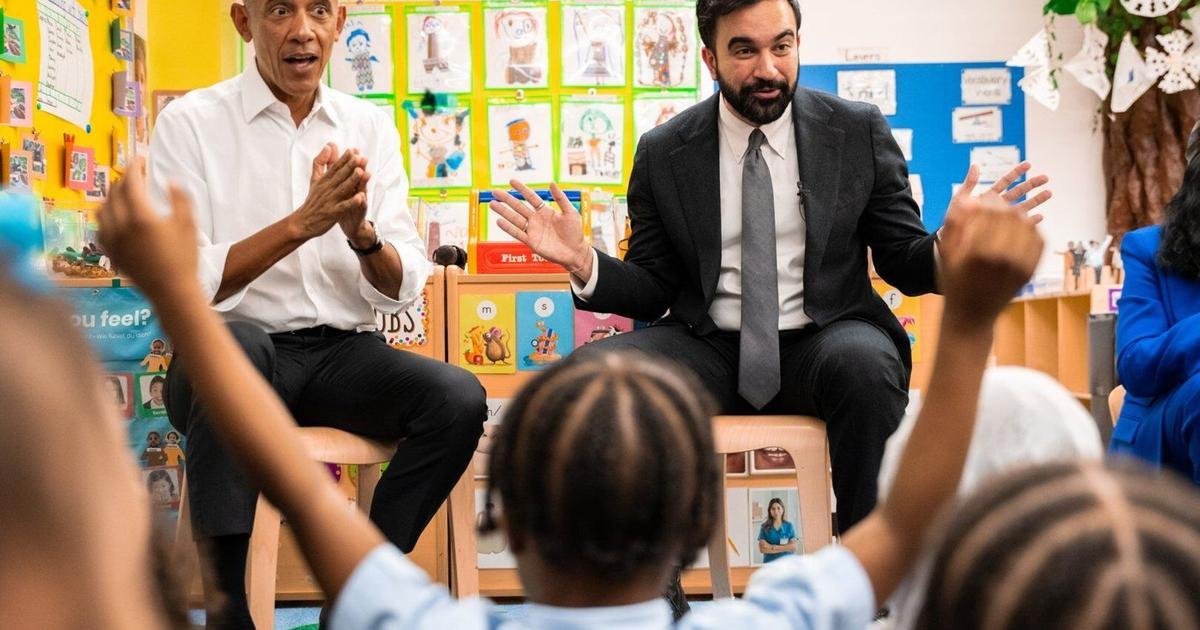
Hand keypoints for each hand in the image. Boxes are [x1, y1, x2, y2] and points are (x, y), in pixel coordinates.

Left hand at [97, 160, 198, 299]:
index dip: (134, 168)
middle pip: (115, 193)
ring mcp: (113, 240)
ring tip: (122, 193)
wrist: (172, 291)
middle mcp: (122, 226)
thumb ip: (180, 198)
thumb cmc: (184, 258)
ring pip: (102, 209)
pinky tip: (114, 217)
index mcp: (141, 217)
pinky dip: (105, 216)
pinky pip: (100, 227)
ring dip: (111, 196)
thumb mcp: (189, 225)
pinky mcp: (110, 252)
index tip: (140, 160)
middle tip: (134, 175)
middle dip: (124, 180)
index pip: (131, 183)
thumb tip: (171, 181)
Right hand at [292, 144, 368, 240]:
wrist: (302, 222)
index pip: (335, 167)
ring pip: (342, 189)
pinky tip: (360, 197)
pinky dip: (351, 202)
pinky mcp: (333, 213)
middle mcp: (327, 189)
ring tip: (361, 172)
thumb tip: (328, 146)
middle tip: (359, 156)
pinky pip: (343, 206)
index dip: (344, 159)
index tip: (353, 150)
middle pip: (339, 175)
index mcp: (324, 181)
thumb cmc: (312, 200)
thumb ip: (321, 163)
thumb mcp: (315, 179)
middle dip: (349, 166)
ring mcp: (330, 200)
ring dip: (351, 180)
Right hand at [490, 180, 590, 275]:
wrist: (575, 252)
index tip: (512, 181)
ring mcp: (533, 230)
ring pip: (515, 219)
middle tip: (495, 191)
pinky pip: (517, 233)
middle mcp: (537, 219)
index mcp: (545, 211)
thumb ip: (560, 198)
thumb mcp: (570, 212)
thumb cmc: (575, 233)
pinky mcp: (531, 242)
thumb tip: (552, 183)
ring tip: (492, 204)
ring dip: (503, 212)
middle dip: (507, 199)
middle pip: (519, 207)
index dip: (522, 189)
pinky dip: (508, 228)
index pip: (531, 197)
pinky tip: (499, 221)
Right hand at [939, 191, 1042, 330]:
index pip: (991, 213)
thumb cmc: (954, 283)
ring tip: (1006, 215)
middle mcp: (1003, 259)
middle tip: (995, 204)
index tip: (982, 199)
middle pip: (1011, 217)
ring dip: (1018, 215)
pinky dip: (1031, 229)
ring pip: (1028, 226)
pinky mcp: (1030, 271)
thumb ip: (955, 225)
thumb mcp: (946, 254)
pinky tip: (1019, 227)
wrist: (972, 315)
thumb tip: (969, 199)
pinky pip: (1037, 240)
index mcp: (979, 253)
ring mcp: (1020, 266)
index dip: (987, 202)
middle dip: (1003, 206)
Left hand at [943, 162, 1050, 240]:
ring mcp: (1002, 218)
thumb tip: (975, 165)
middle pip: (1018, 192)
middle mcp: (998, 205)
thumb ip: (969, 183)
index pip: (1005, 181)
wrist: (953, 238)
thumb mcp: (960, 199)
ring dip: (1036, 200)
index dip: (1017, 172)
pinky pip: (1019, 226)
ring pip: (1023, 207)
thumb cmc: (955, 218)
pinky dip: (1030, 221)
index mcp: (989, 196)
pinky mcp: (1003, 230)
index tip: (1028, 164)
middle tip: (1045, 178)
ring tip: (1049, 193)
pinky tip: (1040, 217)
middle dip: (1032, 184)